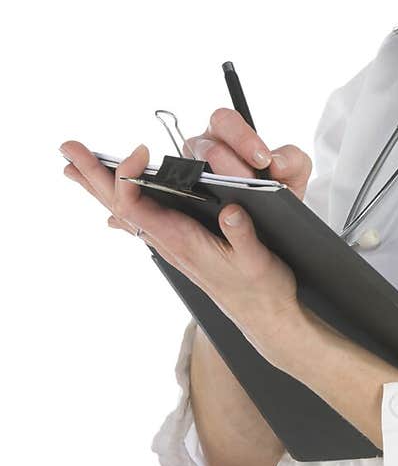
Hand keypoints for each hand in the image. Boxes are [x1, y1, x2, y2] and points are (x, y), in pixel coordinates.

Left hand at [59, 115, 313, 369]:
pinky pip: (140, 221)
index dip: (129, 175)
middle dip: (93, 175)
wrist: (262, 316)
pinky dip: (122, 206)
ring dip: (100, 188)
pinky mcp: (178, 245)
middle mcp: (168, 242)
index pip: (136, 205)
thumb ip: (243, 236)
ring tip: (74, 168)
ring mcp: (170, 244)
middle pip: (119, 205)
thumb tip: (231, 213)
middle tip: (68, 150)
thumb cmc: (261, 288)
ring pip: (124, 212)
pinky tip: (111, 209)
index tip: (142, 150)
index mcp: (181, 241)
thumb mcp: (258, 261)